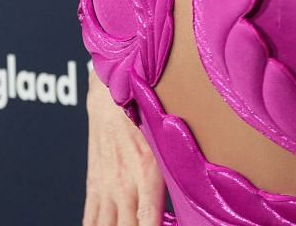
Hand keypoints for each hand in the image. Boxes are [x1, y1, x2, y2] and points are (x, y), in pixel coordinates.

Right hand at [83, 65, 166, 225]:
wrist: (110, 84)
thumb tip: (203, 185)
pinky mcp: (94, 181)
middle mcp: (123, 182)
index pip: (147, 222)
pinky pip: (91, 216)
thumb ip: (180, 162)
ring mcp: (106, 184)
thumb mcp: (168, 133)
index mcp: (146, 170)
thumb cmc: (147, 102)